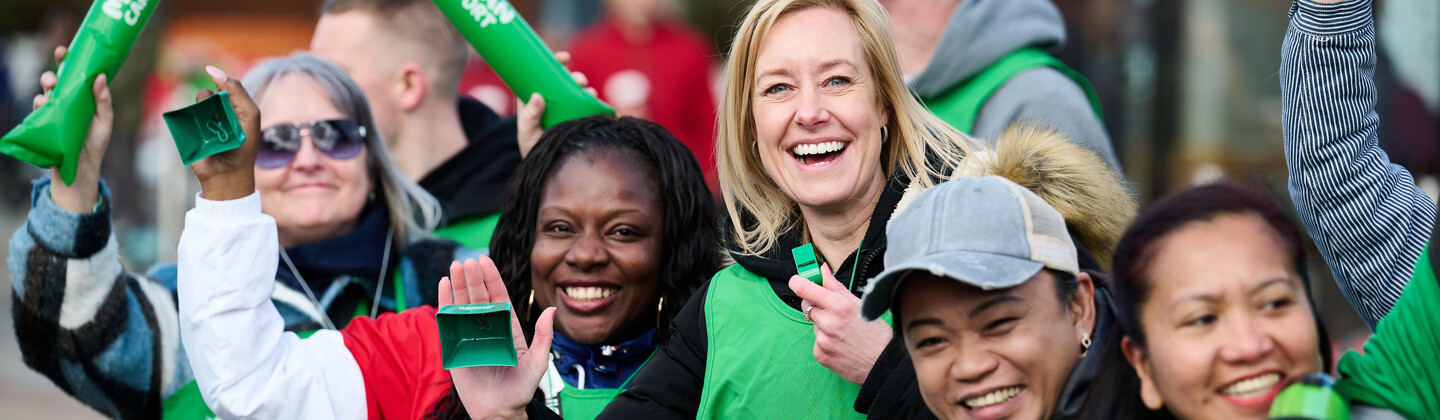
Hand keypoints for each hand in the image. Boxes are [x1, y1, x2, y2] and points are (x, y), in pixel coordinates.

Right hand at [39, 46, 110, 212]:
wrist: (81, 167)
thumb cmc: (95, 142)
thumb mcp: (105, 120)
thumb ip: (103, 100)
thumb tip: (100, 76)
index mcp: (81, 97)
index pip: (73, 75)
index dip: (67, 61)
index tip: (64, 51)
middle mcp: (65, 101)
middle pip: (55, 81)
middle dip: (52, 74)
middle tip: (56, 76)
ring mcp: (53, 111)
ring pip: (44, 92)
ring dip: (45, 87)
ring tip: (51, 88)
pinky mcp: (44, 122)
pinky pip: (37, 109)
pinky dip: (40, 103)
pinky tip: (44, 103)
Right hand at [189, 66, 261, 200]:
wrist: (228, 173)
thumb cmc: (244, 145)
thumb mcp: (249, 115)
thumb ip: (237, 91)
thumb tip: (215, 71)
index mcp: (235, 108)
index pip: (226, 87)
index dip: (222, 82)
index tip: (215, 78)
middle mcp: (217, 113)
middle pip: (208, 93)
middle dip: (213, 101)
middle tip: (222, 118)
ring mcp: (202, 122)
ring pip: (195, 103)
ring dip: (203, 112)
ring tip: (212, 127)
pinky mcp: (189, 132)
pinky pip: (184, 116)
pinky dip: (190, 120)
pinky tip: (200, 132)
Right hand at [438, 256, 554, 419]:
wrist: (499, 411)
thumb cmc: (521, 389)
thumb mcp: (538, 363)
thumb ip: (544, 336)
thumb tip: (552, 310)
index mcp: (508, 328)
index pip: (499, 297)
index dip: (492, 279)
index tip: (485, 261)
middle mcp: (488, 328)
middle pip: (479, 298)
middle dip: (473, 279)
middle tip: (467, 261)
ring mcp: (470, 336)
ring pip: (463, 306)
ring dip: (459, 286)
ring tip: (455, 267)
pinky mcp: (455, 347)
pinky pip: (448, 323)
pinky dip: (445, 304)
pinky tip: (443, 286)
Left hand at [515, 51, 595, 157]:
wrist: (545, 166)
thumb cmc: (532, 146)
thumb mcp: (526, 131)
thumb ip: (529, 116)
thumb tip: (538, 96)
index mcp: (537, 96)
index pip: (546, 74)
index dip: (555, 62)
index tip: (564, 58)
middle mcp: (554, 100)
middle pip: (565, 82)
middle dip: (575, 77)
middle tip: (580, 81)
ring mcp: (567, 109)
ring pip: (578, 93)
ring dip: (586, 90)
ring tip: (590, 93)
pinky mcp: (578, 119)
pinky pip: (588, 107)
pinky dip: (594, 102)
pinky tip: (596, 102)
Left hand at [789, 263, 892, 384]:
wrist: (884, 364)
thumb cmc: (877, 334)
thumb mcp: (860, 304)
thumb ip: (836, 287)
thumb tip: (823, 271)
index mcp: (839, 307)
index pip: (805, 289)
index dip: (798, 282)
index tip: (796, 281)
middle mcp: (828, 323)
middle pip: (807, 306)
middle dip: (816, 304)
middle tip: (833, 311)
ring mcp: (822, 341)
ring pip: (814, 324)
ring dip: (823, 324)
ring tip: (843, 331)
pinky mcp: (820, 354)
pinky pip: (816, 341)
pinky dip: (825, 340)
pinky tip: (840, 343)